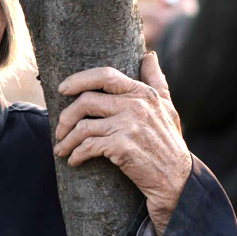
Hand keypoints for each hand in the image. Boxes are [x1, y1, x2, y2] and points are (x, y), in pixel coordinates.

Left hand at [53, 52, 191, 235]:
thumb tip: (149, 55)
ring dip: (67, 140)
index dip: (79, 79)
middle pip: (86, 101)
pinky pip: (87, 146)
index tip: (62, 88)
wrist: (177, 180)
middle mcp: (136, 106)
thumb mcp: (167, 108)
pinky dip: (76, 154)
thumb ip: (156, 81)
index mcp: (143, 94)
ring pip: (82, 126)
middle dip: (66, 116)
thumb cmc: (168, 143)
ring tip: (62, 149)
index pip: (105, 75)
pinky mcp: (121, 147)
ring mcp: (128, 126)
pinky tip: (74, 160)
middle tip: (59, 130)